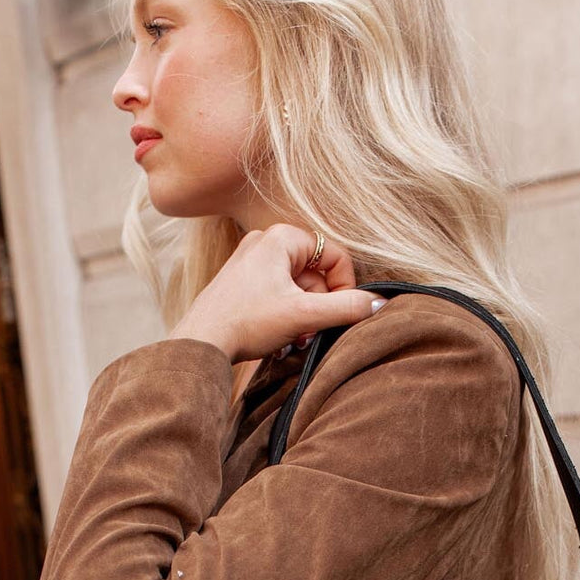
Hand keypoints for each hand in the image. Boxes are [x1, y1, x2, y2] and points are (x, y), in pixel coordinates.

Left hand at [167, 224, 387, 364]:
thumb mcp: (304, 315)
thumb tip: (380, 303)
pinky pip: (279, 293)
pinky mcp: (242, 281)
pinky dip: (287, 315)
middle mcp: (265, 241)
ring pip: (298, 286)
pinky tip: (280, 336)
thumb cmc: (246, 322)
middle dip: (320, 306)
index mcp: (282, 237)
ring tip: (294, 338)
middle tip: (311, 332)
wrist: (200, 342)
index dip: (345, 287)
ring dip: (305, 315)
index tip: (339, 315)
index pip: (334, 255)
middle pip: (316, 273)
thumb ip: (346, 308)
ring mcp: (251, 261)